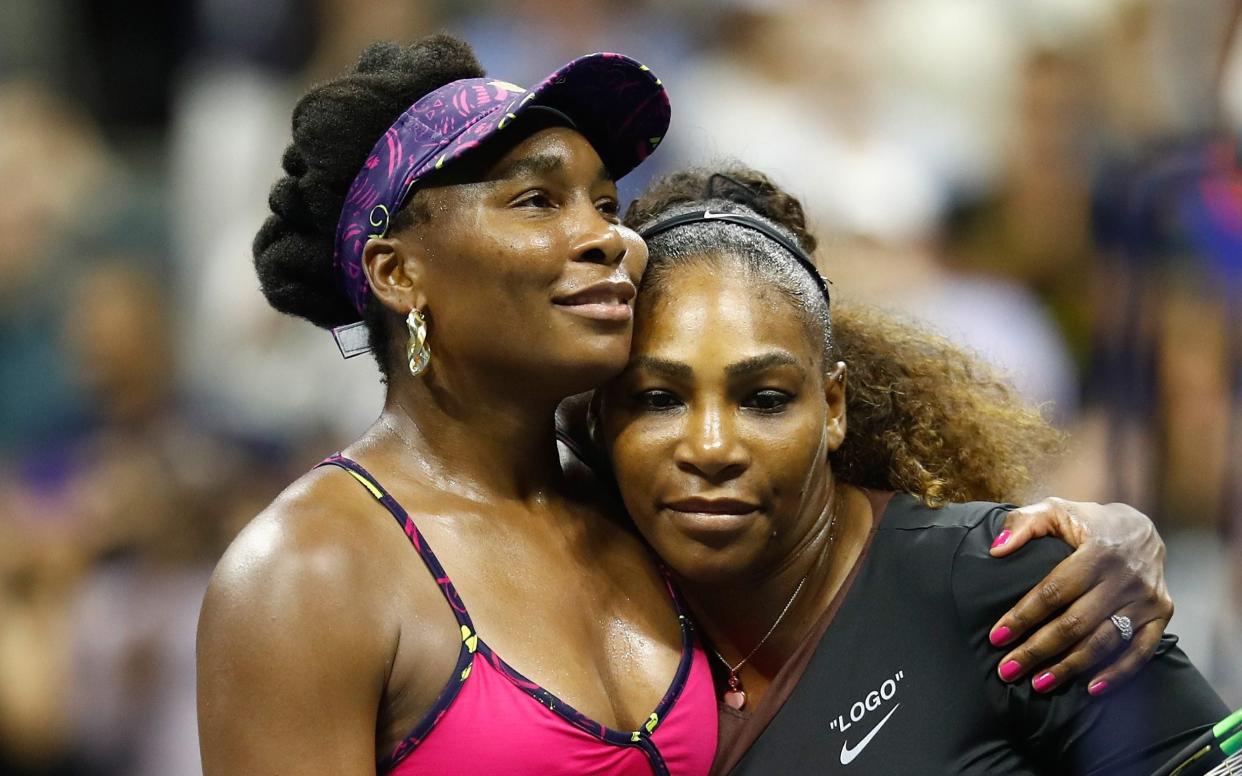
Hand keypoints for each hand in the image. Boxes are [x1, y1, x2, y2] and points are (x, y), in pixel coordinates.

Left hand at [986, 498, 1170, 695]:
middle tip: (1008, 670)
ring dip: (1069, 668)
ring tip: (1038, 684)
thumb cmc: (1087, 524)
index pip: (1053, 592)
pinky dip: (1117, 674)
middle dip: (1037, 650)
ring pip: (1104, 643)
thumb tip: (996, 550)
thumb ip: (1023, 524)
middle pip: (1075, 623)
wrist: (1142, 529)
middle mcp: (1124, 576)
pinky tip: (1090, 690)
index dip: (1023, 616)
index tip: (996, 638)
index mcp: (1096, 551)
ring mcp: (1146, 598)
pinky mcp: (1162, 614)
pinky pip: (1140, 651)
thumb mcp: (1055, 511)